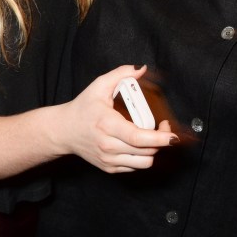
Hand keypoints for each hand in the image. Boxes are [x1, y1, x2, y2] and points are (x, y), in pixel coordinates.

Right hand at [59, 65, 177, 172]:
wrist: (63, 131)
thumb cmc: (82, 108)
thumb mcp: (99, 85)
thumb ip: (121, 73)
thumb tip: (141, 68)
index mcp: (108, 125)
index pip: (139, 138)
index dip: (160, 138)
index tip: (173, 135)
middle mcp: (109, 146)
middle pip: (146, 151)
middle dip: (162, 141)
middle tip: (164, 126)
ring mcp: (109, 160)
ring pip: (144, 162)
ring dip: (154, 150)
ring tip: (153, 137)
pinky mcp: (110, 168)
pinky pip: (135, 167)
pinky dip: (143, 157)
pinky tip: (140, 144)